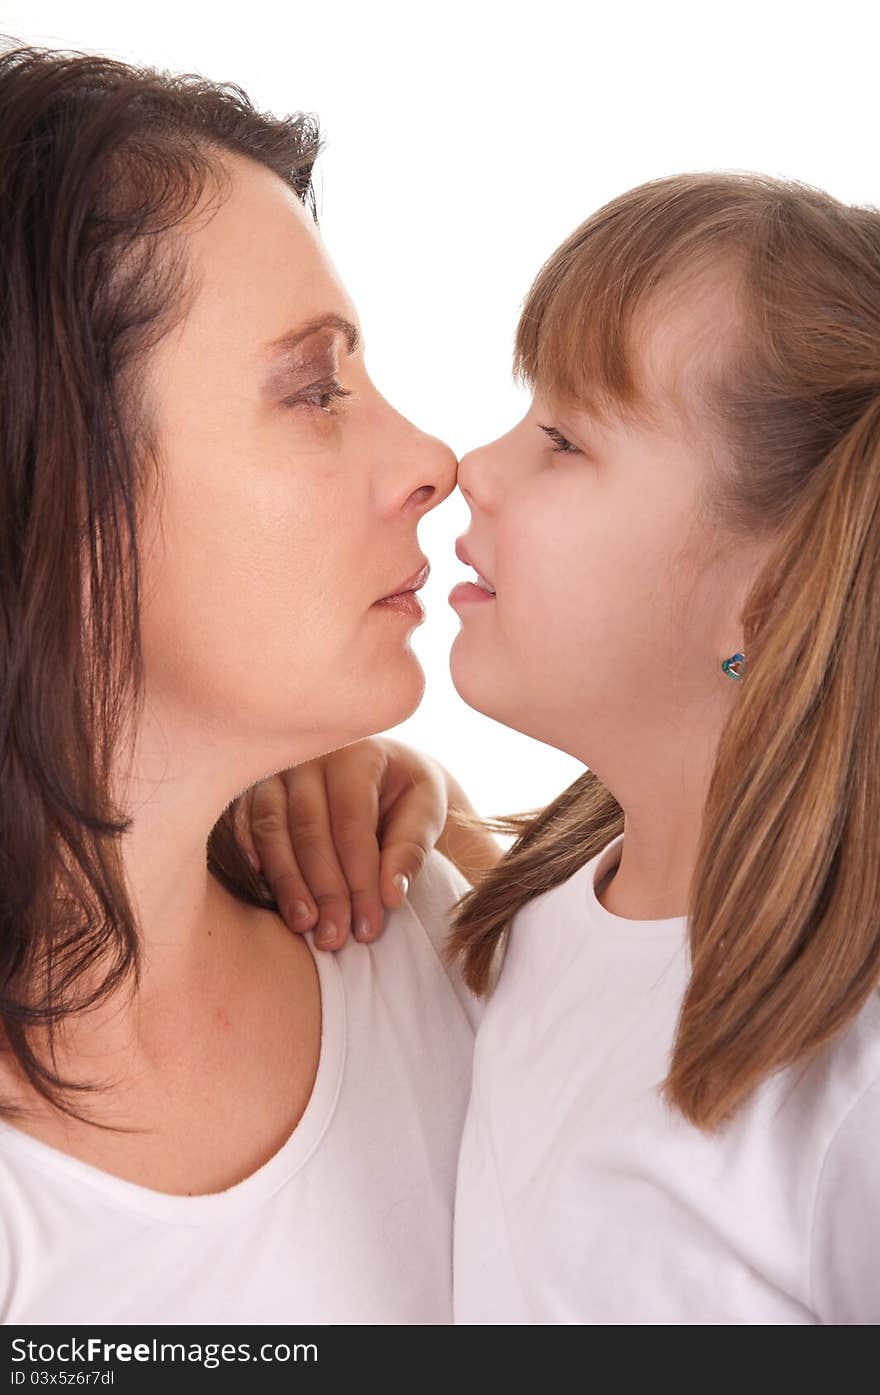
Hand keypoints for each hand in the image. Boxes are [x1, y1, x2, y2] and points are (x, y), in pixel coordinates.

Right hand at [233, 737, 452, 950]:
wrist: (381, 771)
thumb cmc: (406, 792)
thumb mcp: (426, 810)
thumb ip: (411, 849)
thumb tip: (390, 895)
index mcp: (357, 752)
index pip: (352, 824)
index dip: (359, 879)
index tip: (368, 927)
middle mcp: (309, 755)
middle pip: (309, 831)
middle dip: (325, 891)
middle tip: (335, 938)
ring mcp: (275, 771)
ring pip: (273, 832)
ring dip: (289, 885)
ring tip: (306, 926)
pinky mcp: (253, 790)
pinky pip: (247, 828)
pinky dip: (257, 861)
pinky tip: (269, 895)